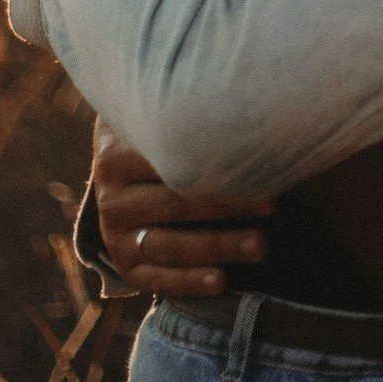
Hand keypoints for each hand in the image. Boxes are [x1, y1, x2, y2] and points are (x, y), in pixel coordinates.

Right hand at [92, 114, 273, 298]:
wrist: (118, 164)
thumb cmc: (156, 134)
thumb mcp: (157, 114)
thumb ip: (183, 110)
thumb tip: (243, 98)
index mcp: (116, 155)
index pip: (169, 164)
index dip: (215, 166)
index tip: (259, 166)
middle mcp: (110, 197)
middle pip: (174, 204)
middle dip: (227, 207)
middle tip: (272, 205)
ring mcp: (113, 233)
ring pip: (169, 245)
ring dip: (217, 247)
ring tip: (259, 246)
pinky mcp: (122, 262)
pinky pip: (155, 279)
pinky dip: (188, 282)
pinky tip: (221, 281)